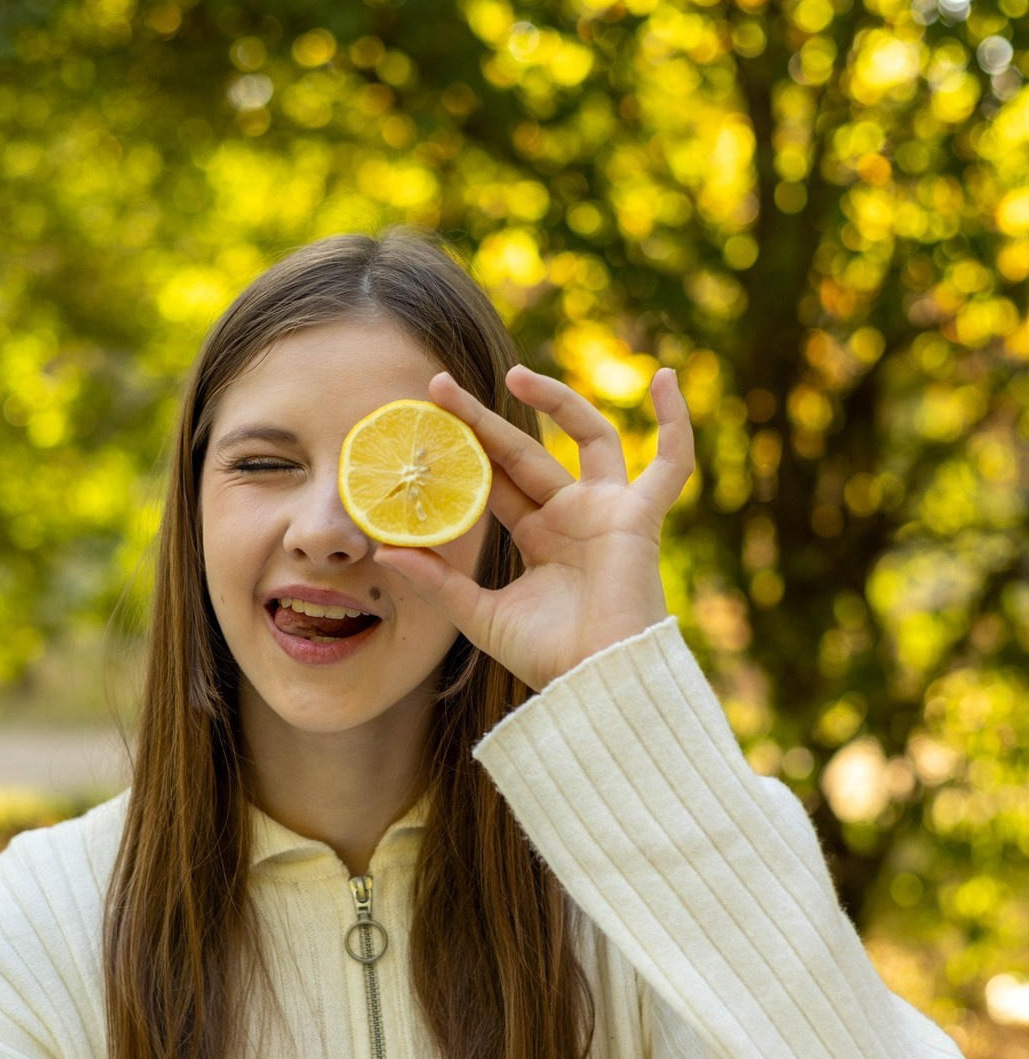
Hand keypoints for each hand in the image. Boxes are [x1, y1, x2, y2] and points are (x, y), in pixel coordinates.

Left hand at [371, 364, 695, 692]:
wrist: (595, 683)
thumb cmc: (546, 657)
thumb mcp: (479, 615)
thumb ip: (437, 580)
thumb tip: (383, 550)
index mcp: (539, 537)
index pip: (496, 480)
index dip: (465, 450)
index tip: (425, 422)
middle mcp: (573, 516)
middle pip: (525, 451)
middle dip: (483, 420)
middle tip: (439, 386)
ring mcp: (607, 512)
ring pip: (589, 436)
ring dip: (556, 401)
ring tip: (514, 374)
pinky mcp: (639, 517)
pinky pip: (671, 464)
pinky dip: (676, 422)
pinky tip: (664, 376)